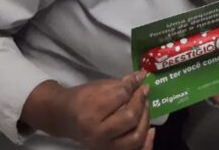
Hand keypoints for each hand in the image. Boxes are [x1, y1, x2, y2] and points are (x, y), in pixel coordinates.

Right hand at [31, 72, 154, 149]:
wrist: (66, 118)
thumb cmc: (83, 99)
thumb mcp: (99, 86)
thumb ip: (122, 83)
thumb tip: (142, 76)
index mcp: (91, 112)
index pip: (120, 96)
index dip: (133, 86)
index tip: (139, 79)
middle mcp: (97, 134)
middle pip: (129, 118)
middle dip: (141, 102)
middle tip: (144, 91)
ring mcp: (104, 146)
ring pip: (134, 137)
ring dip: (145, 119)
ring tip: (145, 107)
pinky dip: (146, 142)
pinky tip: (152, 130)